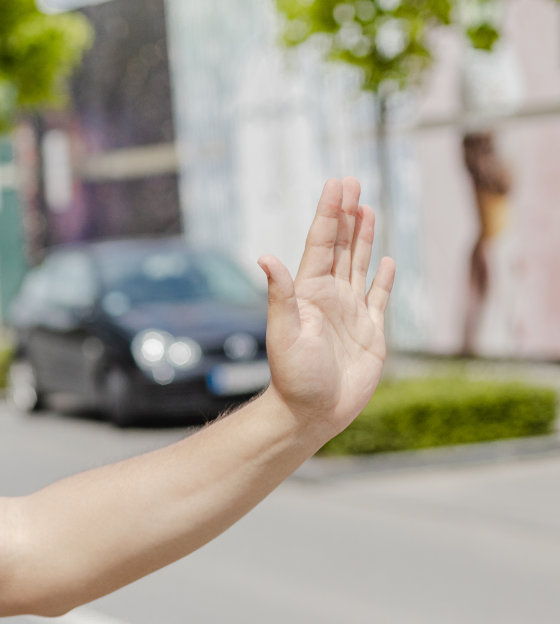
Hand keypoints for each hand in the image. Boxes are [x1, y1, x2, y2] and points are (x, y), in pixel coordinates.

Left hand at [259, 177, 395, 439]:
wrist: (311, 414)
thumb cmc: (293, 377)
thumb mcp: (283, 332)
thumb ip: (280, 294)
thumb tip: (265, 257)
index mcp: (308, 293)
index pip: (320, 243)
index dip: (329, 213)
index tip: (336, 184)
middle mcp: (329, 298)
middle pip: (340, 247)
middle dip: (346, 215)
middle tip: (352, 181)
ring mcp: (351, 314)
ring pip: (358, 266)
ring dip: (363, 238)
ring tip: (366, 209)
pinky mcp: (370, 333)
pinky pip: (378, 298)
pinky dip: (382, 279)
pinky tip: (385, 260)